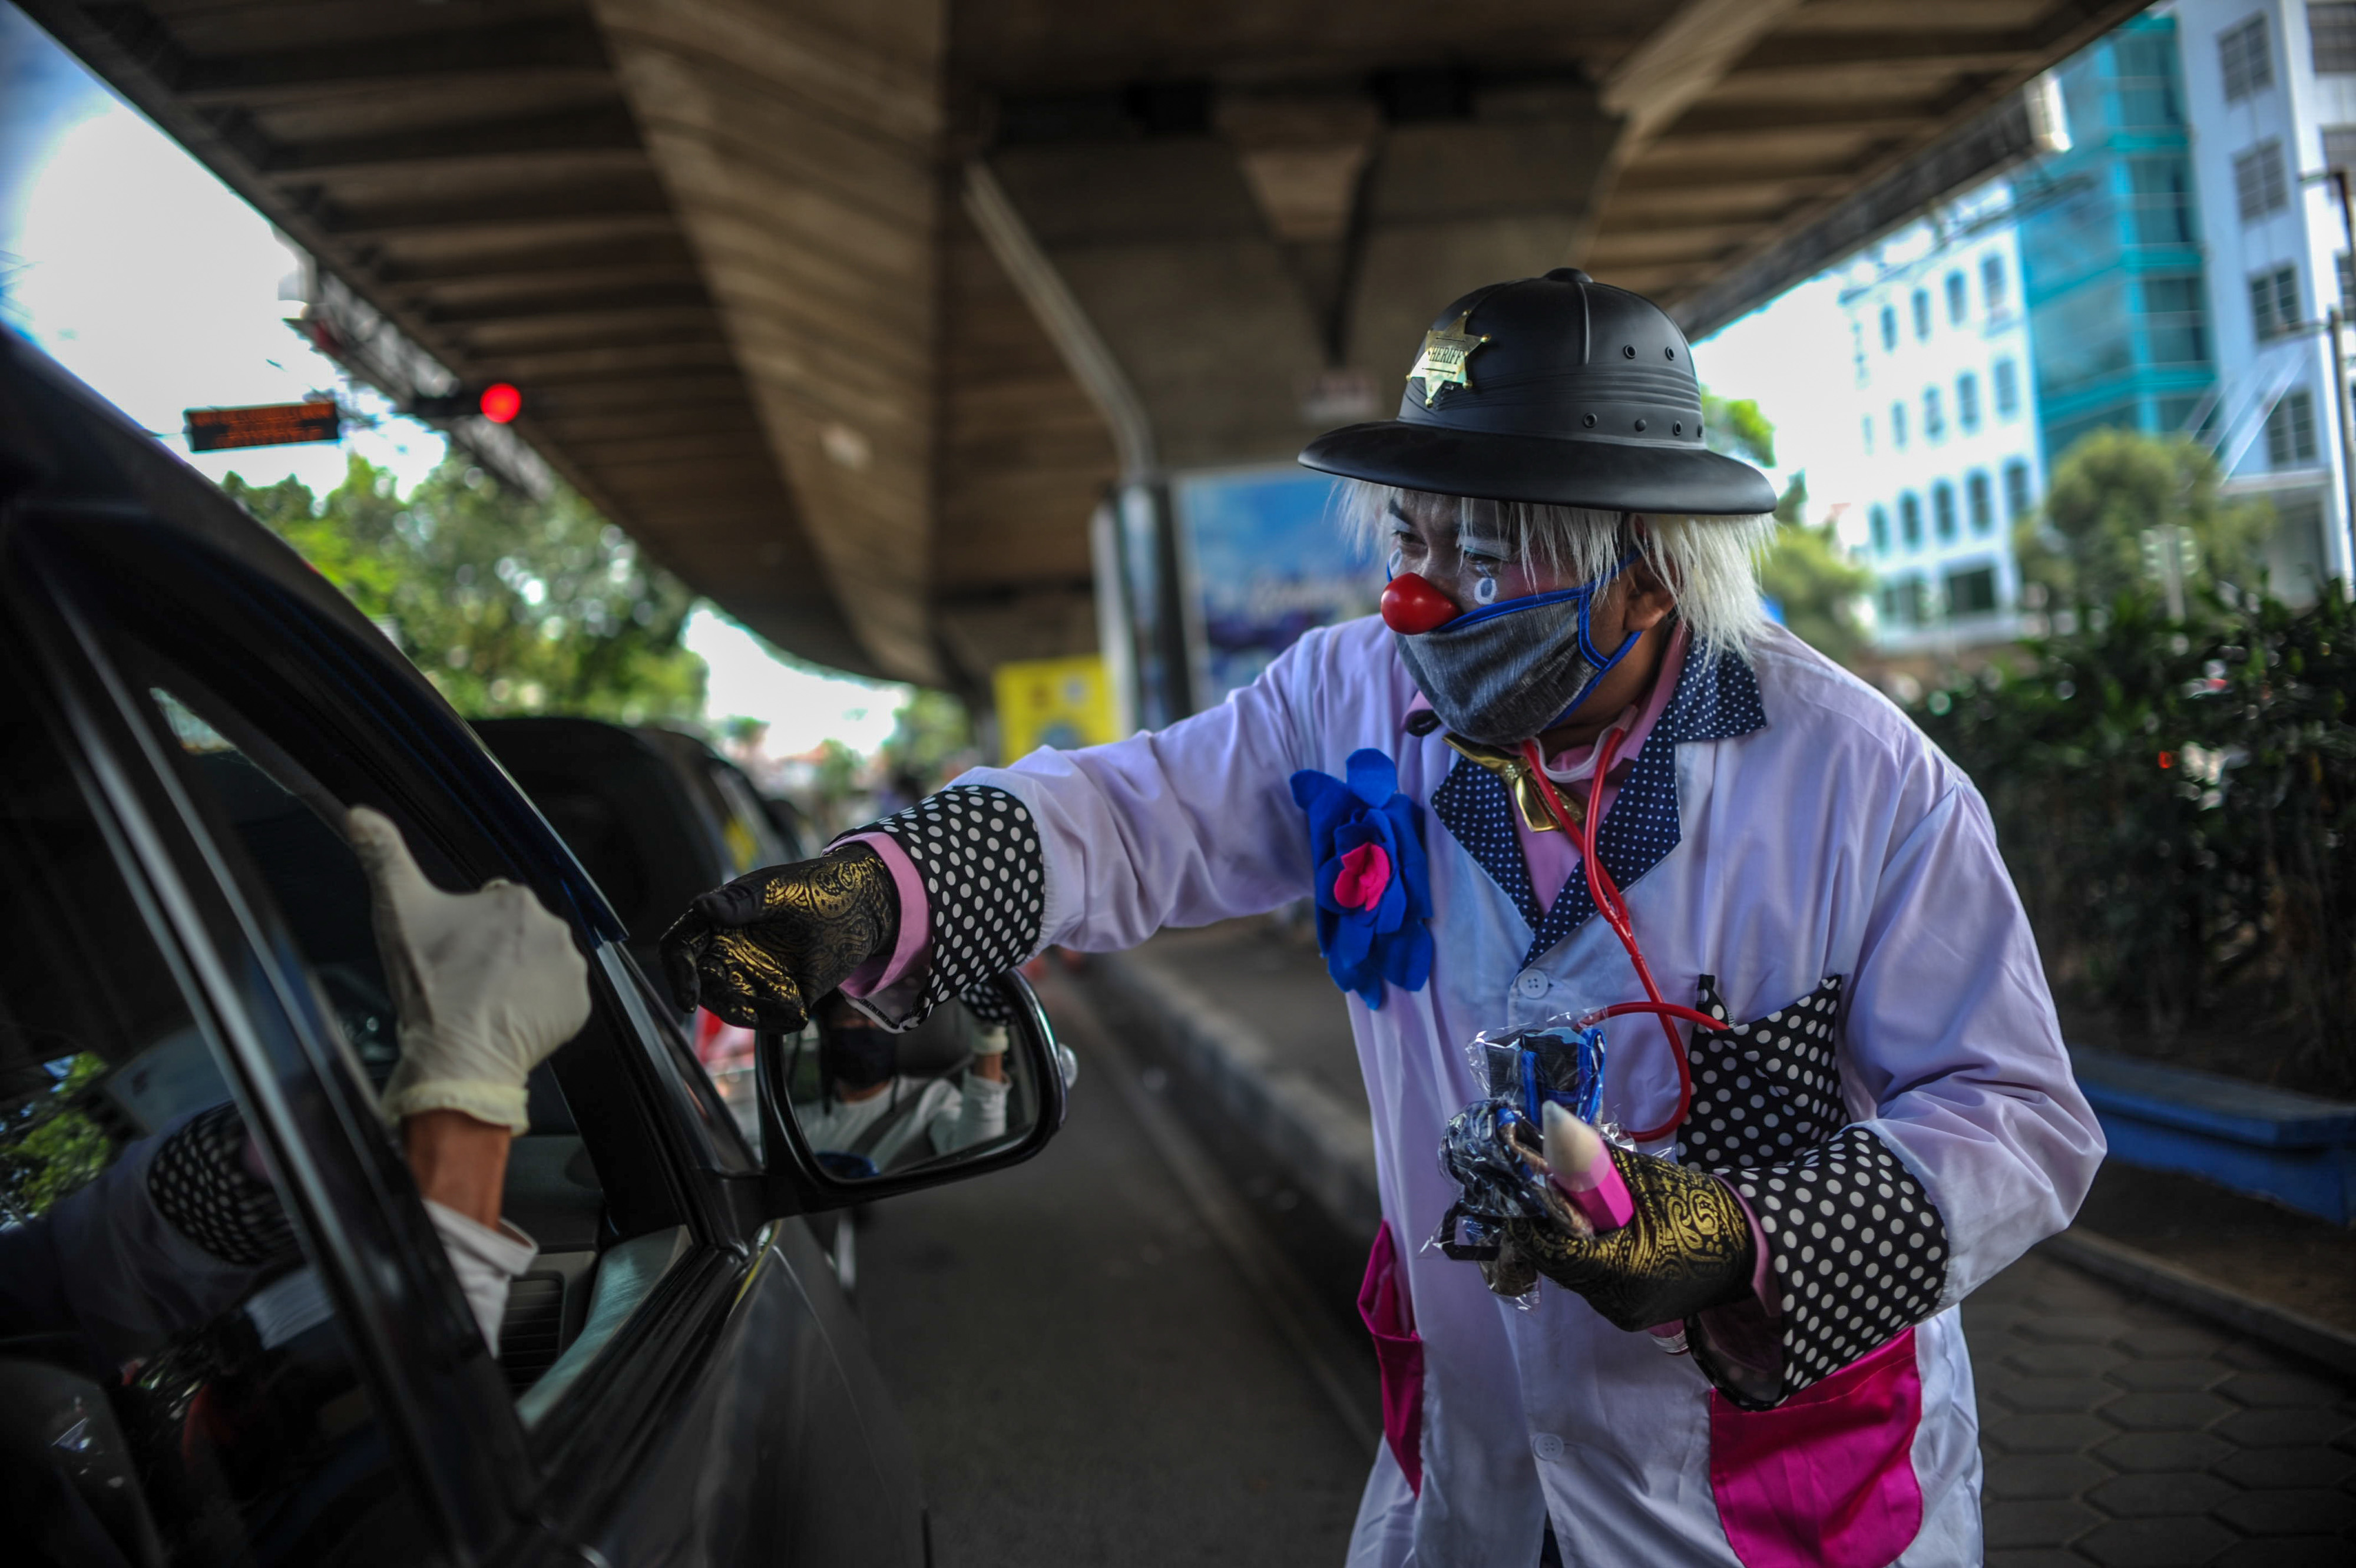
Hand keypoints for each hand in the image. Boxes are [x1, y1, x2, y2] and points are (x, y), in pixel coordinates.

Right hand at [349, 807, 590, 1134]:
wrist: (456, 1056)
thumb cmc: (429, 987)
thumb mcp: (399, 911)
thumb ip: (384, 857)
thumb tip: (361, 814)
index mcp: (516, 901)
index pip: (495, 907)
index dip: (470, 931)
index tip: (454, 954)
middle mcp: (554, 928)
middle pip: (521, 936)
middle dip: (498, 953)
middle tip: (468, 981)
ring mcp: (571, 969)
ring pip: (541, 965)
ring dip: (520, 978)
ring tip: (487, 1001)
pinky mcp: (579, 1007)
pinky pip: (559, 1000)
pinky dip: (539, 1008)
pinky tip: (509, 1017)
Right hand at [659, 845, 898, 1031]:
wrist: (865, 905)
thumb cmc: (816, 887)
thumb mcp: (779, 890)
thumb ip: (741, 902)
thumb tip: (700, 906)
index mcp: (718, 921)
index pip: (680, 948)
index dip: (677, 972)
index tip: (688, 996)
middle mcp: (729, 952)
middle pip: (703, 984)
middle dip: (716, 1001)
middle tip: (742, 1010)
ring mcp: (754, 975)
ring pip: (733, 1005)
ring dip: (747, 1015)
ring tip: (773, 1013)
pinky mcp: (782, 995)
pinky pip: (771, 1017)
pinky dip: (779, 1020)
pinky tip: (798, 1013)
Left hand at [1503, 1144, 1754, 1330]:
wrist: (1750, 1248)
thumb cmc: (1699, 1207)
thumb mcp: (1642, 1178)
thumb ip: (1590, 1166)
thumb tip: (1541, 1142)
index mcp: (1626, 1268)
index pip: (1555, 1252)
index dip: (1530, 1222)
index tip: (1516, 1191)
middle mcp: (1619, 1301)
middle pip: (1559, 1266)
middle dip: (1544, 1230)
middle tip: (1537, 1193)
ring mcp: (1625, 1314)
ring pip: (1573, 1276)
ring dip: (1564, 1245)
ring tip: (1567, 1209)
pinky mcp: (1631, 1315)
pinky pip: (1592, 1284)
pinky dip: (1586, 1258)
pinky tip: (1595, 1233)